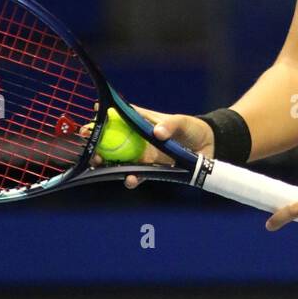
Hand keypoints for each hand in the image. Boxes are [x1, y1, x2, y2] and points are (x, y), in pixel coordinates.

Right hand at [82, 110, 214, 189]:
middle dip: (97, 146)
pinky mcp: (152, 170)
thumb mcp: (182, 122)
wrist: (208, 147)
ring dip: (108, 164)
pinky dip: (131, 178)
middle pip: (112, 142)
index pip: (116, 119)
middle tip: (89, 151)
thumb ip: (170, 125)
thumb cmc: (192, 127)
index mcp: (141, 122)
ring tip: (99, 165)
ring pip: (120, 161)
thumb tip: (158, 133)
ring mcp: (143, 155)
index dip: (100, 121)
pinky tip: (129, 179)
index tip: (88, 125)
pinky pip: (137, 175)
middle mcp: (138, 139)